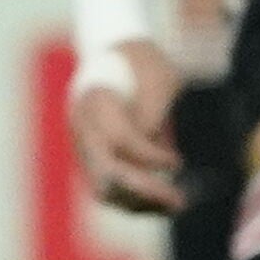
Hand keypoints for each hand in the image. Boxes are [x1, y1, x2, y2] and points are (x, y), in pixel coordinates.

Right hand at [68, 42, 184, 215]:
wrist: (113, 53)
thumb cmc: (142, 62)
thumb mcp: (158, 76)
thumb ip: (154, 113)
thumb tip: (156, 161)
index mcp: (95, 98)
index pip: (119, 139)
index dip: (150, 156)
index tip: (177, 161)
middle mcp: (82, 125)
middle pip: (104, 173)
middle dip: (143, 191)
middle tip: (178, 201)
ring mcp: (82, 144)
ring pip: (103, 188)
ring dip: (139, 202)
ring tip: (173, 205)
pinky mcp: (91, 158)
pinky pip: (108, 188)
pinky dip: (133, 199)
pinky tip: (160, 201)